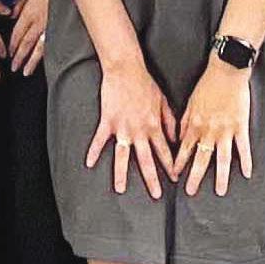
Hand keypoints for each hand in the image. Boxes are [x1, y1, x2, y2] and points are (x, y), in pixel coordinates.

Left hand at [7, 0, 54, 76]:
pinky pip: (52, 43)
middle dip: (19, 57)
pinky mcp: (62, 26)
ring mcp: (51, 25)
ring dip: (31, 61)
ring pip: (39, 47)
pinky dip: (47, 54)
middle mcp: (39, 21)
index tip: (8, 54)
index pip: (17, 33)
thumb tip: (11, 13)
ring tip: (26, 71)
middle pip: (26, 43)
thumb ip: (20, 2)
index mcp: (29, 12)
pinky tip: (45, 61)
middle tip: (14, 69)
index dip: (12, 45)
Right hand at [84, 60, 173, 198]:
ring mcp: (122, 128)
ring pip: (123, 156)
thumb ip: (170, 122)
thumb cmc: (145, 83)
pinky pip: (100, 140)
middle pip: (146, 160)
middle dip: (152, 179)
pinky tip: (89, 163)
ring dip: (122, 174)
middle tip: (155, 194)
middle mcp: (139, 130)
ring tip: (121, 189)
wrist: (126, 70)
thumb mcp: (164, 102)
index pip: (165, 151)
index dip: (171, 166)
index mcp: (154, 126)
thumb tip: (176, 138)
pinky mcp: (108, 122)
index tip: (175, 179)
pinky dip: (93, 151)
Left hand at [174, 60, 256, 195]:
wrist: (226, 71)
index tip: (174, 176)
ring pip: (222, 158)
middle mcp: (209, 131)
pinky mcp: (240, 126)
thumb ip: (184, 122)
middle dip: (195, 177)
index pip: (184, 150)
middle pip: (201, 159)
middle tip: (191, 192)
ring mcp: (226, 130)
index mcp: (194, 125)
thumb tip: (179, 139)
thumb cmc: (207, 85)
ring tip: (220, 191)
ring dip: (221, 176)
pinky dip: (246, 161)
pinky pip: (243, 147)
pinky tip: (246, 173)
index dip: (178, 164)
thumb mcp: (189, 103)